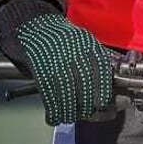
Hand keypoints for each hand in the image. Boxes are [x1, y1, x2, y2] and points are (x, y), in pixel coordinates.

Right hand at [0, 0, 114, 125]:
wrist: (35, 26)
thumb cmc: (63, 40)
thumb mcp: (85, 43)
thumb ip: (97, 64)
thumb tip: (108, 94)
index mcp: (89, 46)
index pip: (102, 76)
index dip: (103, 95)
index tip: (102, 106)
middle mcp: (75, 54)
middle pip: (86, 91)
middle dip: (87, 108)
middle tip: (86, 114)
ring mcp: (57, 63)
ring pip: (68, 98)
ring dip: (70, 113)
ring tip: (69, 116)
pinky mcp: (41, 72)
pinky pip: (50, 98)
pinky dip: (53, 113)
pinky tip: (53, 117)